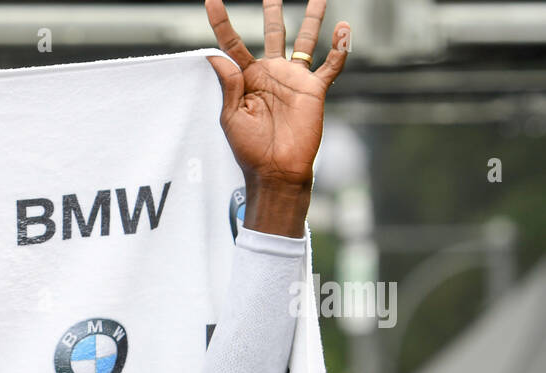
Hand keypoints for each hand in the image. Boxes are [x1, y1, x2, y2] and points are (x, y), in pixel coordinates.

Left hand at [205, 0, 349, 187]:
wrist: (276, 171)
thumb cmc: (250, 149)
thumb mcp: (232, 117)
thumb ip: (228, 84)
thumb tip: (214, 55)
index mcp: (247, 78)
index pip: (232, 44)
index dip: (222, 22)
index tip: (212, 0)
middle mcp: (272, 73)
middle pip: (273, 33)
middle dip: (273, 12)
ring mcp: (294, 80)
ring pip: (306, 41)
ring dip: (313, 18)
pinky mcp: (315, 90)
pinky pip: (331, 65)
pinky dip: (340, 48)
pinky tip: (343, 28)